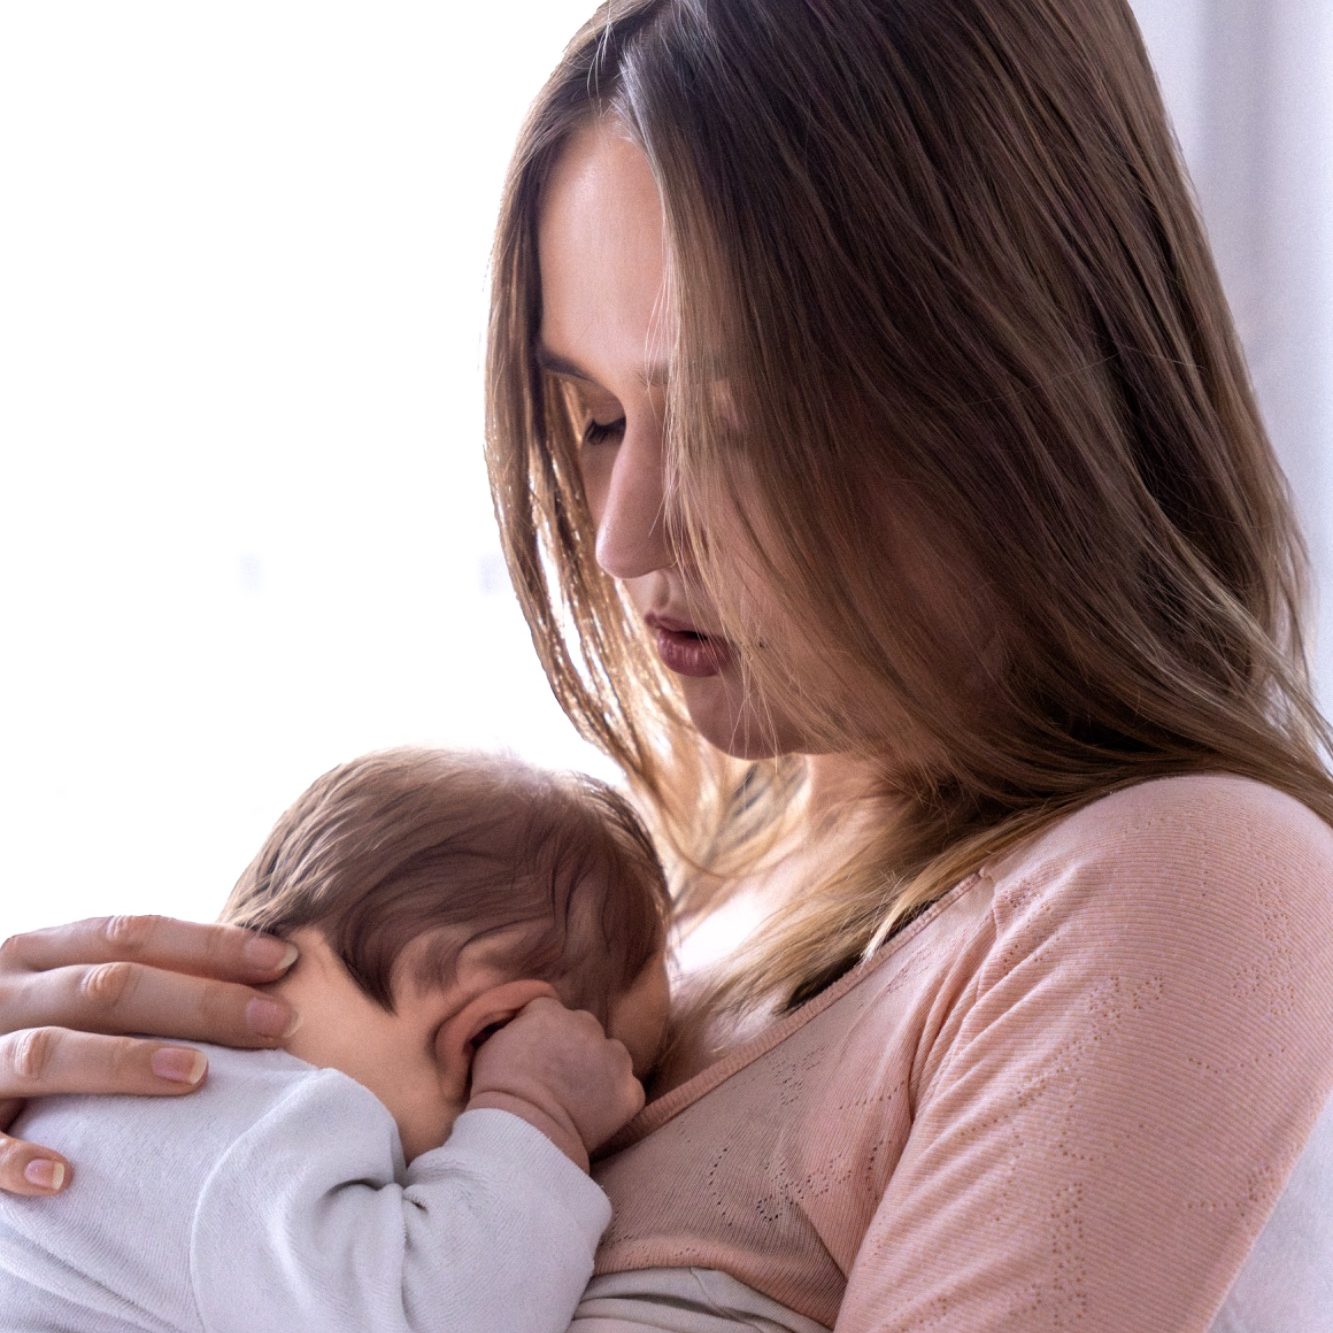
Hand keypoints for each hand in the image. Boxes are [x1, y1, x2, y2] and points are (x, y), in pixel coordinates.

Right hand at [0, 915, 299, 1194]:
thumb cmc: (31, 1031)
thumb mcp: (65, 993)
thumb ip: (137, 980)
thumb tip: (263, 973)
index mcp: (38, 954)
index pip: (132, 934)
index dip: (209, 944)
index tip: (284, 961)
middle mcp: (5, 995)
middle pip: (108, 986)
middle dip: (200, 1001)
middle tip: (276, 1022)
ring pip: (50, 1052)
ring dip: (124, 1062)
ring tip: (195, 1076)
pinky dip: (15, 1158)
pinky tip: (64, 1175)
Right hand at [466, 996, 643, 1170]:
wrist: (523, 1131)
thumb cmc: (497, 1091)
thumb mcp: (489, 1046)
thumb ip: (509, 1029)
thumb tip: (512, 1028)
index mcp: (550, 1012)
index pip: (551, 1011)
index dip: (543, 1033)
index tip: (536, 1054)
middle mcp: (586, 1025)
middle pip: (584, 1029)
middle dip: (575, 1048)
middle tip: (558, 1077)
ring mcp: (613, 1057)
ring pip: (612, 1056)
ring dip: (601, 1070)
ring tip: (580, 1098)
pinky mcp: (629, 1090)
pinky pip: (628, 1090)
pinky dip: (617, 1101)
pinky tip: (597, 1116)